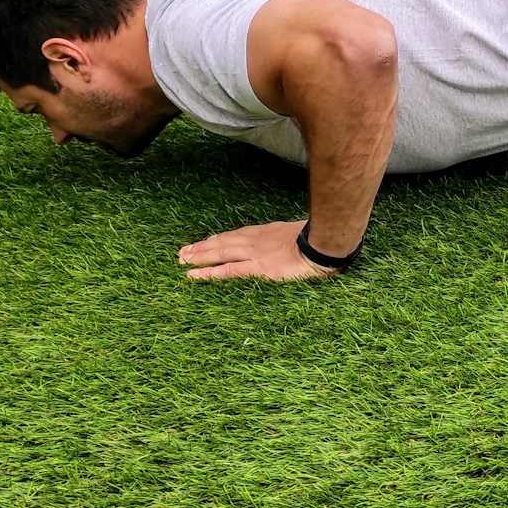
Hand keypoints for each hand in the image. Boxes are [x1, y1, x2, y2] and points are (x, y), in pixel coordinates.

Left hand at [178, 220, 337, 281]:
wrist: (324, 244)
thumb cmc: (319, 239)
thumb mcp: (301, 234)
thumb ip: (290, 239)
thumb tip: (292, 244)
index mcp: (267, 232)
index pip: (237, 235)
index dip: (219, 239)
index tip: (206, 242)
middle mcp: (256, 240)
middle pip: (223, 242)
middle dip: (203, 247)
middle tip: (184, 251)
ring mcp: (255, 253)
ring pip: (220, 253)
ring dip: (200, 256)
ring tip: (183, 259)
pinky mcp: (257, 268)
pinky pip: (228, 271)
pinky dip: (209, 272)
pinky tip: (195, 275)